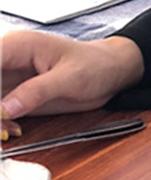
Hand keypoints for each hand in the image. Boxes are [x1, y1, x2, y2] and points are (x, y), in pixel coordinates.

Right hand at [1, 31, 144, 119]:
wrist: (110, 72)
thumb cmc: (94, 66)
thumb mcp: (68, 79)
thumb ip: (36, 92)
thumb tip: (5, 109)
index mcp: (14, 46)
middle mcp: (6, 61)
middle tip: (0, 128)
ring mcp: (9, 79)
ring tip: (5, 134)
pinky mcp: (17, 95)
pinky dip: (1, 123)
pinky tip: (10, 132)